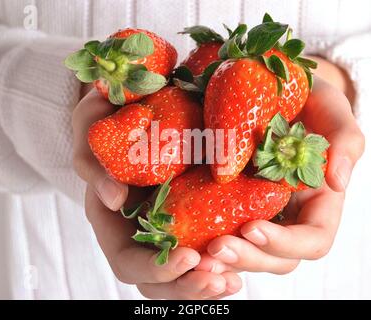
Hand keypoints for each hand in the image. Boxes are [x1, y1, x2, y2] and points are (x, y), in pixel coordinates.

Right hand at [73, 89, 242, 298]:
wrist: (137, 102)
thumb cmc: (108, 114)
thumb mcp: (90, 126)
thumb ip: (93, 162)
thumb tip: (114, 199)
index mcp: (112, 220)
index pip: (128, 261)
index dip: (156, 269)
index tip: (189, 256)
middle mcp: (138, 230)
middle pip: (157, 280)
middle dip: (187, 287)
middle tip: (218, 280)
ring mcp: (164, 225)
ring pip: (182, 272)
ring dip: (207, 282)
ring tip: (232, 281)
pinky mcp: (189, 214)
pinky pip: (204, 246)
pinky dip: (224, 258)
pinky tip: (246, 253)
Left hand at [196, 77, 364, 274]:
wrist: (271, 92)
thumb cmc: (306, 100)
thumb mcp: (330, 109)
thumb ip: (345, 140)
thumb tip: (339, 181)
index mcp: (316, 202)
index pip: (311, 241)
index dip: (285, 243)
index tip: (251, 227)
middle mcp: (287, 215)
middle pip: (275, 257)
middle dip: (248, 257)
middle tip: (216, 247)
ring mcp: (258, 211)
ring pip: (247, 252)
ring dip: (224, 258)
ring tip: (198, 254)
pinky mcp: (231, 203)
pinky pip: (219, 230)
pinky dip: (204, 240)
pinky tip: (185, 239)